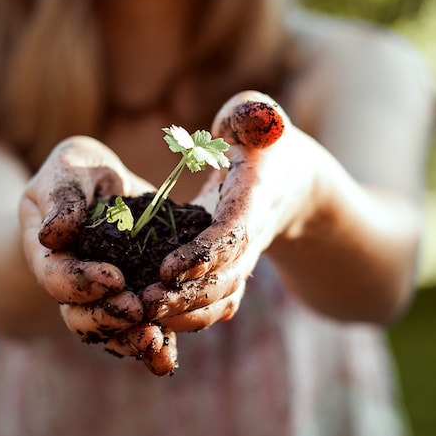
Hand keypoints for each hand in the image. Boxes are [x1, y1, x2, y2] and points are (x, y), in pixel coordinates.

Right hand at [19, 136, 152, 343]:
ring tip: (156, 341)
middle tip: (138, 310)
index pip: (57, 278)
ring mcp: (104, 300)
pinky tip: (167, 356)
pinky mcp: (136, 302)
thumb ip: (60, 198)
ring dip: (131, 341)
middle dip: (108, 318)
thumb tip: (54, 233)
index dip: (82, 283)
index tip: (114, 277)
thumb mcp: (67, 169)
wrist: (103, 189)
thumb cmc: (80, 173)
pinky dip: (153, 347)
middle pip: (80, 317)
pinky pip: (141, 331)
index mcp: (50, 254)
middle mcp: (74, 286)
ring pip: (110, 333)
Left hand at [138, 91, 298, 335]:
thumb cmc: (262, 139)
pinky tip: (152, 320)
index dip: (205, 254)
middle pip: (226, 278)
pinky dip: (188, 317)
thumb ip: (252, 116)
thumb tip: (250, 121)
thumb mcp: (257, 115)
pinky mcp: (228, 273)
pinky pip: (214, 305)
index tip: (169, 269)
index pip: (234, 233)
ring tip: (144, 315)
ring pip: (221, 299)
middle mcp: (252, 237)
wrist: (291, 181)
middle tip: (146, 302)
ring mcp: (242, 260)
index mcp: (256, 198)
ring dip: (186, 313)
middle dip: (188, 295)